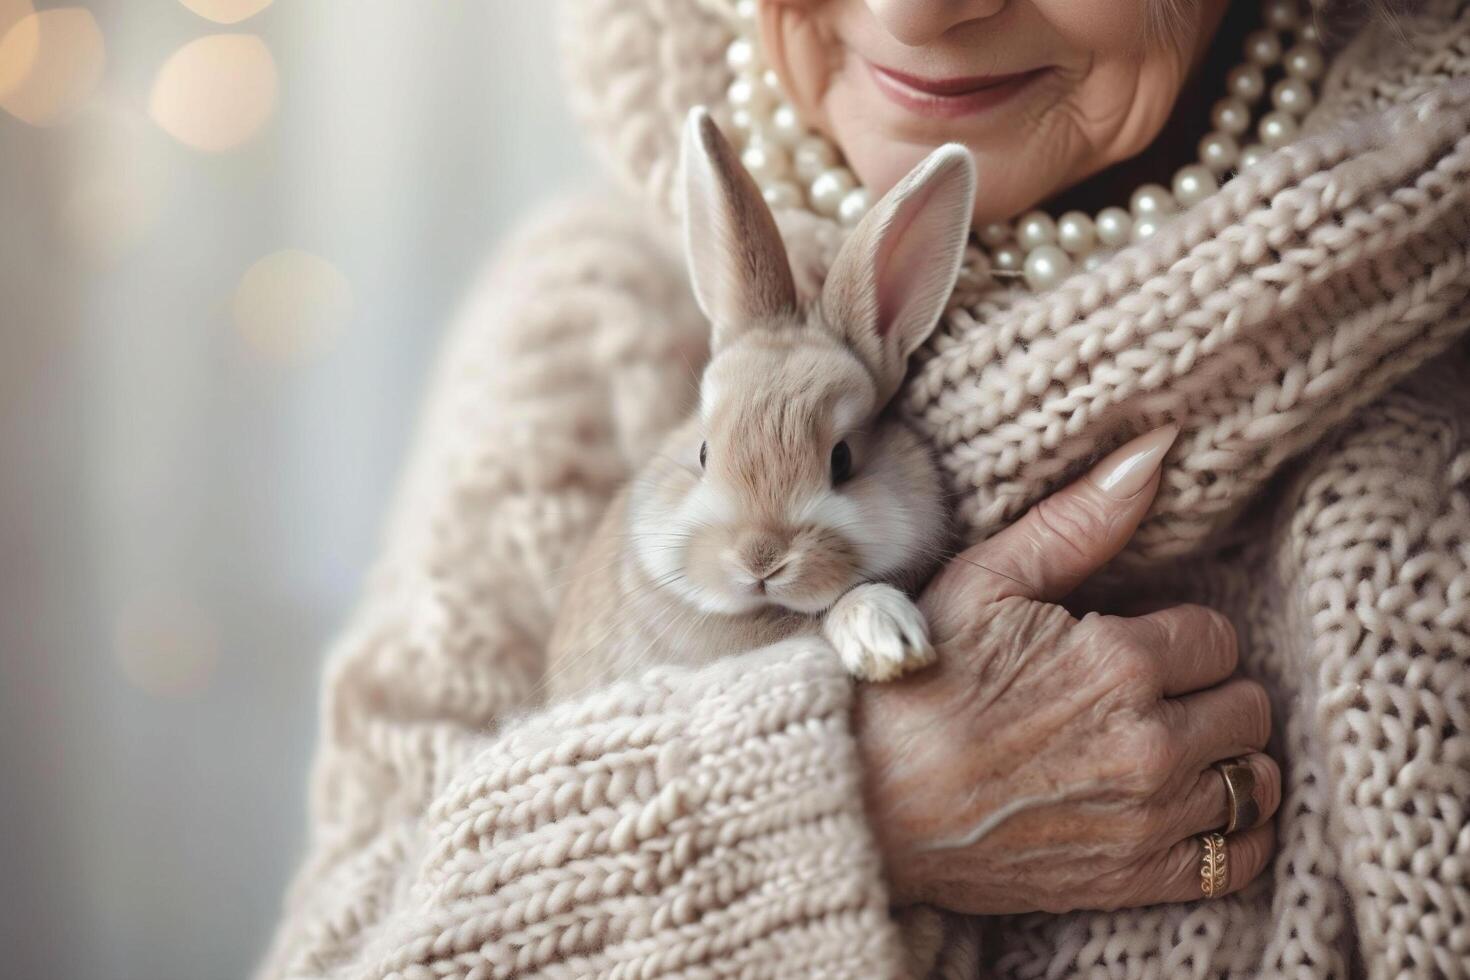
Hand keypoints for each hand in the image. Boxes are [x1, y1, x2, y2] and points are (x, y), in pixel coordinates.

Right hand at [854, 427, 1279, 914]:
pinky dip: (1232, 833)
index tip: (1128, 646)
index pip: (1216, 637)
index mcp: (1118, 661)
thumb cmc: (914, 681)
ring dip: (1225, 758)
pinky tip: (1187, 806)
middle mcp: (1149, 743)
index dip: (1174, 636)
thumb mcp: (983, 582)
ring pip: (1256, 780)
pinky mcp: (1134, 879)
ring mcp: (1148, 820)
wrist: (863, 799)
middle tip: (1148, 695)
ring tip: (1168, 746)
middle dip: (1205, 692)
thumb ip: (1080, 520)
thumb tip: (1159, 447)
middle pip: (1247, 705)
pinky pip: (1241, 857)